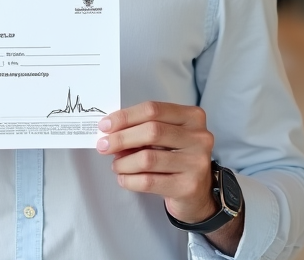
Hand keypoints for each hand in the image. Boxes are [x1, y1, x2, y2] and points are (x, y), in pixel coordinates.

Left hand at [96, 101, 216, 224]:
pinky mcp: (188, 186)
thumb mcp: (166, 137)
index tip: (105, 125)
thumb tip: (110, 132)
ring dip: (123, 162)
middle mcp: (199, 137)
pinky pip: (149, 181)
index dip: (125, 116)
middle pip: (151, 131)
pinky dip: (130, 180)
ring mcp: (196, 162)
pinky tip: (124, 179)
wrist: (197, 194)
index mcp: (192, 117)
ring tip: (116, 165)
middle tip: (103, 145)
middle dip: (121, 138)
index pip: (153, 109)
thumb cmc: (176, 158)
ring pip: (148, 158)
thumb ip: (143, 129)